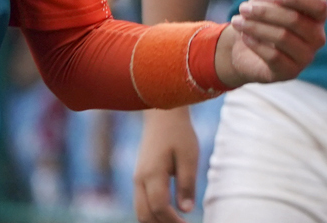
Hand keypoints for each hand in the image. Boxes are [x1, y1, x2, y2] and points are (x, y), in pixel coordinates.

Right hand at [132, 106, 199, 222]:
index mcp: (152, 174)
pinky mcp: (139, 177)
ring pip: (141, 211)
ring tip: (176, 222)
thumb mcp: (189, 155)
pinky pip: (142, 203)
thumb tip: (186, 210)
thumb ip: (187, 183)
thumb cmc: (179, 133)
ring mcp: (137, 179)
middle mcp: (140, 180)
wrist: (162, 114)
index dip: (173, 222)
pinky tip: (170, 212)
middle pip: (145, 215)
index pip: (160, 208)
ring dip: (156, 221)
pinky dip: (153, 213)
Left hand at [220, 0, 326, 86]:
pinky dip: (255, 43)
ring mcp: (304, 58)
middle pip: (295, 21)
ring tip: (239, 20)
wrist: (241, 46)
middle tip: (244, 6)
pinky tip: (244, 37)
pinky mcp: (288, 73)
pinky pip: (273, 56)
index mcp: (317, 16)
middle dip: (266, 12)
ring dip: (256, 27)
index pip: (319, 5)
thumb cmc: (262, 15)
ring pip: (283, 38)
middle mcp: (316, 37)